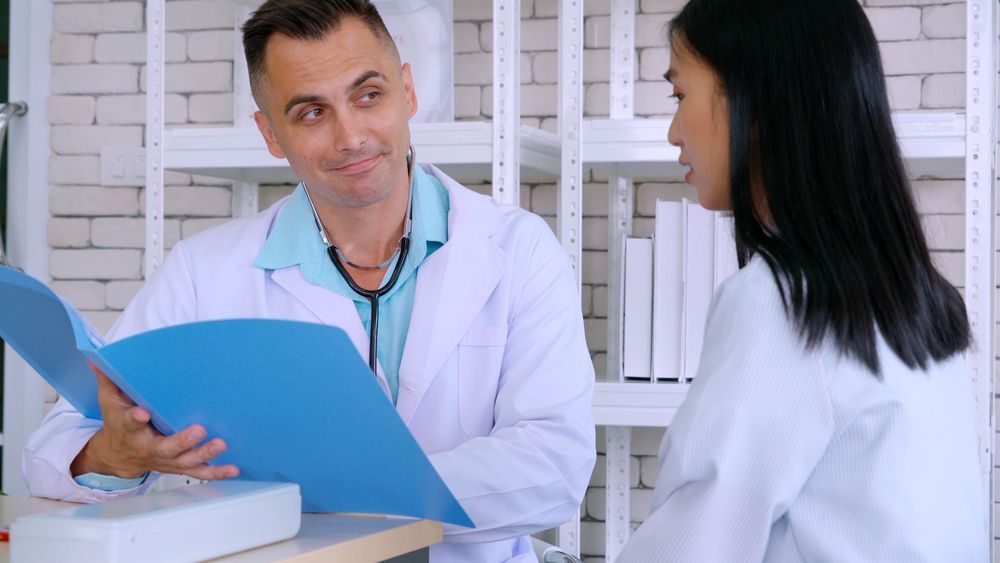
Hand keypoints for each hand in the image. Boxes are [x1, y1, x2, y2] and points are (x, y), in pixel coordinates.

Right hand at [70, 363, 238, 480]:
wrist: (118, 455)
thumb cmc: (118, 423)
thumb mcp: (109, 401)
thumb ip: (109, 380)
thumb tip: (96, 356)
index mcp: (129, 429)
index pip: (130, 423)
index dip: (135, 419)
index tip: (142, 413)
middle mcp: (148, 447)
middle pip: (165, 448)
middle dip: (182, 441)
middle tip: (199, 430)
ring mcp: (165, 460)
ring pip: (185, 461)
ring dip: (203, 454)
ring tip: (220, 444)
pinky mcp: (178, 466)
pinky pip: (198, 472)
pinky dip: (215, 472)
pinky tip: (233, 468)